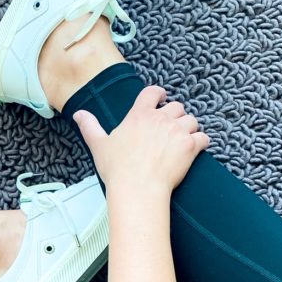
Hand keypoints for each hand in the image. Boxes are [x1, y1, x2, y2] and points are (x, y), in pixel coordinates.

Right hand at [73, 86, 209, 195]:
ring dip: (189, 129)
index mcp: (139, 115)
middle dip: (175, 116)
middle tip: (170, 129)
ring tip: (182, 140)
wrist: (137, 188)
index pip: (152, 93)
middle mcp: (160, 119)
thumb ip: (90, 126)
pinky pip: (203, 137)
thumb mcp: (98, 145)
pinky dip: (201, 143)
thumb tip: (78, 114)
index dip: (159, 94)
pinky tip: (194, 150)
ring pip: (192, 121)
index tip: (162, 98)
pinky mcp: (190, 146)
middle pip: (177, 107)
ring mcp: (177, 131)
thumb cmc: (117, 169)